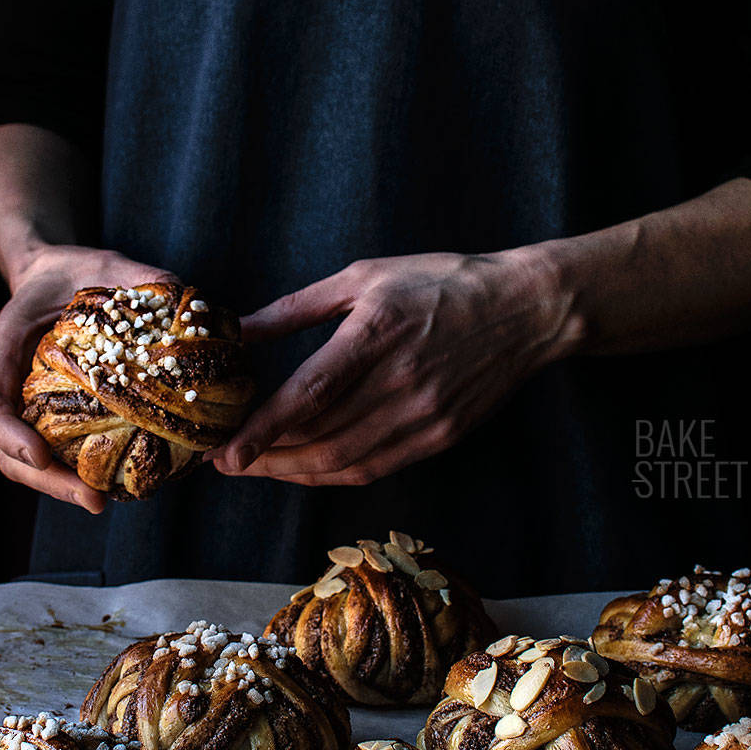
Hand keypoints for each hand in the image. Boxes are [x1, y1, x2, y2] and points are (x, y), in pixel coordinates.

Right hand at [0, 244, 177, 510]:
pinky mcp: (57, 417)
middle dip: (46, 481)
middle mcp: (13, 384)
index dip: (6, 433)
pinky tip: (120, 484)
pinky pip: (60, 453)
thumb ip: (141, 279)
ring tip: (103, 500)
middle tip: (93, 500)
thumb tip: (186, 301)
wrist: (62, 274)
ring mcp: (31, 406)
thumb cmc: (78, 268)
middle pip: (7, 452)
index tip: (41, 454)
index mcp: (9, 348)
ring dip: (62, 488)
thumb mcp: (107, 263)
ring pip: (30, 464)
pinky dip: (82, 472)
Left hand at [212, 250, 580, 485]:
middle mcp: (399, 382)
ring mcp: (423, 415)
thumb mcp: (365, 276)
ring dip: (293, 471)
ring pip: (344, 461)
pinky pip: (375, 467)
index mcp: (376, 334)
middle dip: (264, 457)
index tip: (224, 453)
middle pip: (319, 437)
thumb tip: (241, 331)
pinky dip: (333, 473)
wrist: (526, 310)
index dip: (263, 430)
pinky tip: (305, 467)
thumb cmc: (441, 283)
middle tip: (224, 460)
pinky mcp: (440, 435)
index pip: (308, 395)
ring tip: (256, 467)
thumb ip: (297, 307)